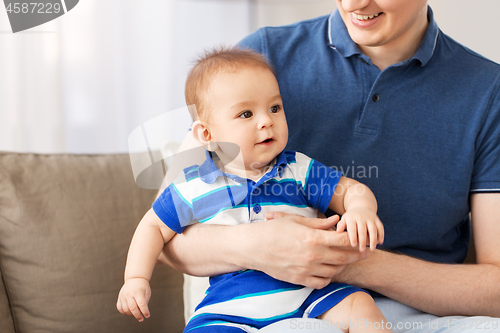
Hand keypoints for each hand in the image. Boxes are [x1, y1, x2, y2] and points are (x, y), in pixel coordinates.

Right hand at [116, 278, 151, 321]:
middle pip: (132, 308)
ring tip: (136, 314)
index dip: (145, 311)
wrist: (135, 278)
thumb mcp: (147, 292)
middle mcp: (129, 294)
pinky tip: (129, 312)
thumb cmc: (142, 286)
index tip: (147, 316)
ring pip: (125, 309)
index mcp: (138, 292)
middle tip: (141, 319)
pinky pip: (120, 308)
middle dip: (138, 315)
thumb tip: (142, 312)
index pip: (142, 304)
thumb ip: (145, 302)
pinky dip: (124, 312)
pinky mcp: (119, 298)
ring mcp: (123, 296)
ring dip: (131, 314)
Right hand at [246, 212, 367, 288]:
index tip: (361, 238)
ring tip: (343, 258)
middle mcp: (312, 255)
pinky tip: (327, 269)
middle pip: (344, 257)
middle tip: (364, 252)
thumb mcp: (296, 221)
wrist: (253, 247)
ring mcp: (306, 269)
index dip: (355, 239)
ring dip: (342, 264)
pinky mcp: (299, 279)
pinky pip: (322, 282)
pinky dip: (328, 276)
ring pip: (335, 270)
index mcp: (313, 238)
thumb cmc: (273, 230)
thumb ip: (318, 223)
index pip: (343, 240)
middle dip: (357, 254)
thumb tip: (335, 220)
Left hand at [336, 208, 383, 251]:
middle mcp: (361, 217)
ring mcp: (370, 218)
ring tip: (372, 248)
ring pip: (373, 229)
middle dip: (363, 241)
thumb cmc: (351, 217)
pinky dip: (381, 235)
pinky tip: (380, 243)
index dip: (353, 237)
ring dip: (373, 239)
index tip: (353, 245)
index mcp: (351, 218)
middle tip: (362, 250)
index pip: (352, 228)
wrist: (361, 207)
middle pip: (363, 230)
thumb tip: (338, 231)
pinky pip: (380, 227)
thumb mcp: (344, 219)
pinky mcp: (377, 219)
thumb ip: (341, 225)